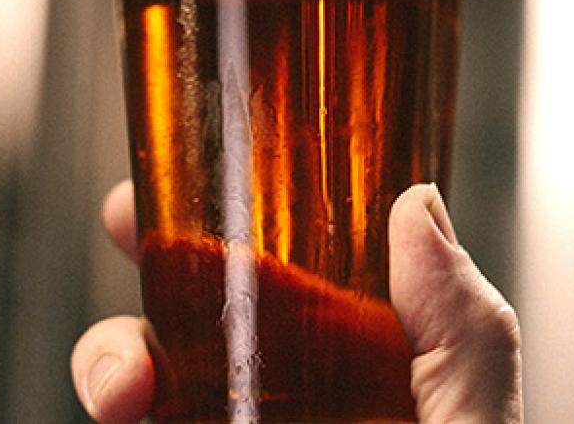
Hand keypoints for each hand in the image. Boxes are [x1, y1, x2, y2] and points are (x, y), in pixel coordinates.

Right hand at [71, 181, 523, 423]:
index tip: (178, 174)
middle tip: (128, 237)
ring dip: (110, 363)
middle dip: (143, 274)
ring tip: (125, 391)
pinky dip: (112, 412)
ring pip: (138, 388)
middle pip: (188, 321)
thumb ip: (463, 330)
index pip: (285, 276)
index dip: (224, 216)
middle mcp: (286, 412)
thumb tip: (420, 207)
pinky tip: (125, 418)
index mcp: (364, 377)